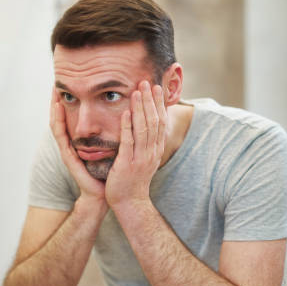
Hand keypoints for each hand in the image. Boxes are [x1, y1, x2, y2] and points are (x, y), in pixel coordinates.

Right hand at [50, 89, 105, 204]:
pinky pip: (61, 136)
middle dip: (56, 101)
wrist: (105, 193)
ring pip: (57, 124)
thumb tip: (124, 113)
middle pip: (60, 119)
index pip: (71, 118)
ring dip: (54, 108)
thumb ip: (110, 133)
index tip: (69, 84)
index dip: (70, 102)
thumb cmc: (109, 171)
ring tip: (54, 92)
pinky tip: (58, 108)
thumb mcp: (110, 148)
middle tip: (55, 84)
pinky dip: (58, 121)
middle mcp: (71, 144)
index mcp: (80, 142)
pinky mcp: (69, 156)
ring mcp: (68, 150)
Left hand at [105, 81, 166, 207]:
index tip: (155, 88)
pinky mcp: (127, 163)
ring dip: (140, 108)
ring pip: (143, 128)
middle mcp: (151, 152)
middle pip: (154, 121)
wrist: (129, 203)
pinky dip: (128, 126)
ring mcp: (140, 158)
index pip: (160, 122)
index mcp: (155, 150)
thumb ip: (145, 143)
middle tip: (146, 82)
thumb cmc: (133, 180)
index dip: (158, 104)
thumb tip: (146, 126)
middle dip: (150, 101)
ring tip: (137, 92)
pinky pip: (129, 142)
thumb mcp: (144, 159)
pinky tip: (126, 113)